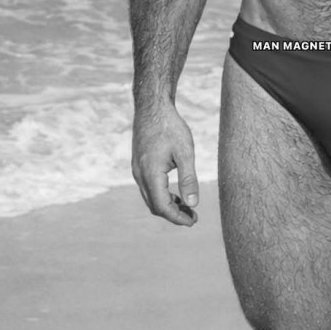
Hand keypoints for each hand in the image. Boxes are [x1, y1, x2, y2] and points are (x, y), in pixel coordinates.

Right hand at [132, 101, 198, 226]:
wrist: (152, 107)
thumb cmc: (170, 127)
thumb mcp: (184, 152)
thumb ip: (188, 179)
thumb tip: (193, 204)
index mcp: (150, 174)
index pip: (162, 207)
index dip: (177, 218)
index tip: (193, 222)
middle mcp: (140, 176)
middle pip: (155, 206)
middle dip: (173, 215)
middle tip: (193, 217)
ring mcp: (137, 171)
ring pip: (150, 198)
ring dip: (167, 206)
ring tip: (187, 207)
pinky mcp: (138, 165)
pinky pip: (148, 188)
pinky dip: (162, 195)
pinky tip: (176, 193)